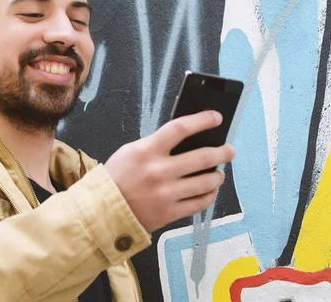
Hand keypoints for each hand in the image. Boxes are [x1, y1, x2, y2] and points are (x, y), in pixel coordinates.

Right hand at [104, 111, 233, 232]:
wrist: (101, 211)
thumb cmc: (117, 178)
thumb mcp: (131, 152)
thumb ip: (156, 145)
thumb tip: (188, 140)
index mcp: (147, 151)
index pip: (180, 128)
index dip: (202, 120)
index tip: (216, 117)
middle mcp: (159, 171)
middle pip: (202, 157)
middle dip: (222, 152)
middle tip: (229, 150)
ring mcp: (166, 194)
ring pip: (206, 182)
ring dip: (218, 176)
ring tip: (219, 173)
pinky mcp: (170, 213)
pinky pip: (200, 203)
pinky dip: (209, 195)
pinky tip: (209, 190)